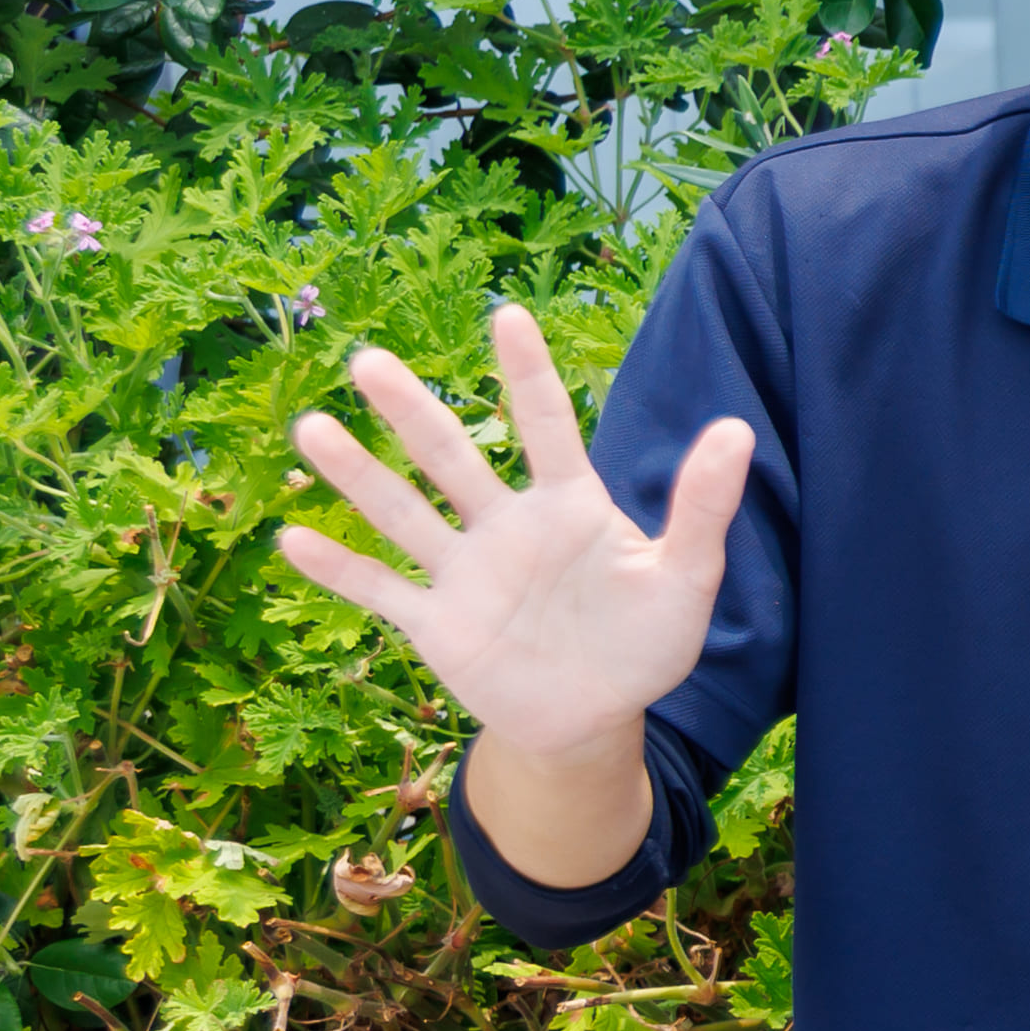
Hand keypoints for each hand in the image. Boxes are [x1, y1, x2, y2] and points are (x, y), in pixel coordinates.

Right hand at [273, 306, 744, 764]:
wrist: (597, 716)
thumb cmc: (646, 641)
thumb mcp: (685, 576)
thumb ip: (704, 507)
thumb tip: (738, 429)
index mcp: (569, 506)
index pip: (546, 426)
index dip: (528, 374)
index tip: (506, 314)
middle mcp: (506, 526)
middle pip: (452, 458)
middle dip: (413, 412)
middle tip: (369, 360)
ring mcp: (464, 572)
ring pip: (403, 512)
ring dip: (358, 474)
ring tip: (312, 425)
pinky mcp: (436, 623)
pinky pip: (382, 590)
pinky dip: (339, 571)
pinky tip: (292, 539)